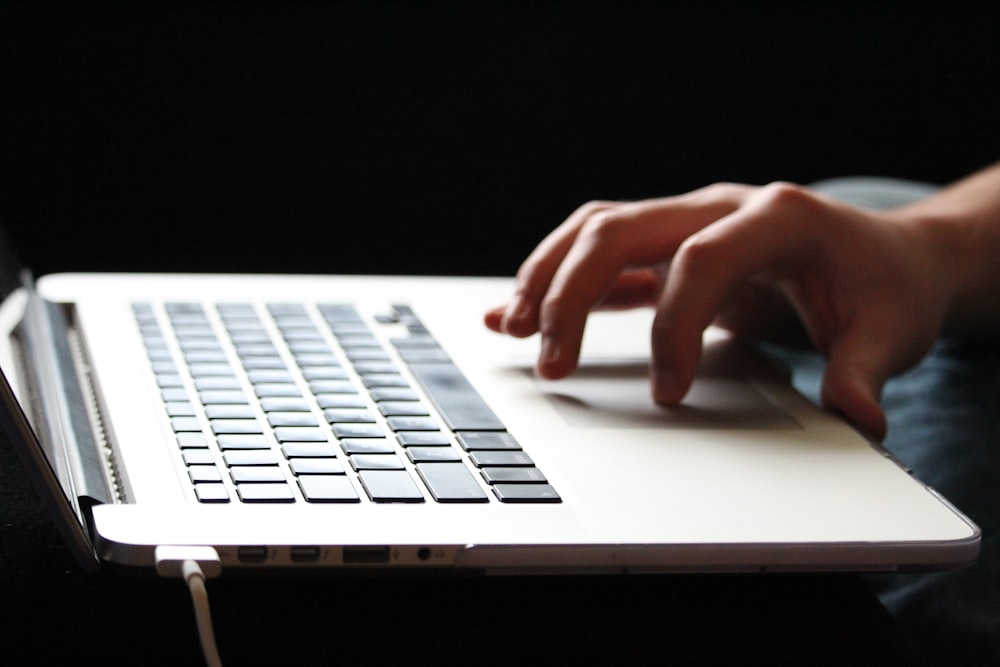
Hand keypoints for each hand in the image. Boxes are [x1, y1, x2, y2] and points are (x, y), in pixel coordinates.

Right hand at [485, 182, 954, 439]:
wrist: (886, 256)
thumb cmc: (885, 286)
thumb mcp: (892, 330)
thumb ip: (866, 372)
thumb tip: (857, 418)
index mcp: (777, 216)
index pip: (702, 259)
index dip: (674, 326)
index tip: (669, 393)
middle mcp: (721, 206)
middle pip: (621, 228)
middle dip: (572, 293)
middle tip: (550, 361)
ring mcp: (689, 221)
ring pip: (596, 230)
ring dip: (547, 277)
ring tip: (510, 329)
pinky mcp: (671, 247)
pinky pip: (601, 255)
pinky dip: (556, 280)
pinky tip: (516, 312)